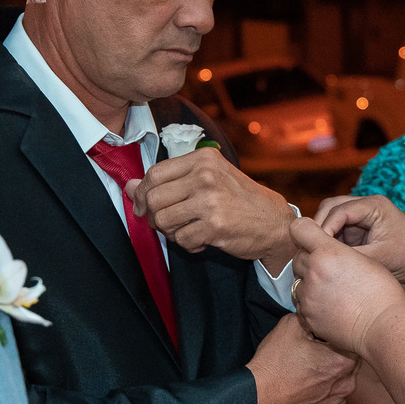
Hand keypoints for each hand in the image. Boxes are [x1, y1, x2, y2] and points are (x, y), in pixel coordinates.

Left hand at [126, 148, 295, 272]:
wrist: (275, 222)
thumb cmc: (240, 200)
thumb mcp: (209, 179)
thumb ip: (171, 180)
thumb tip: (129, 186)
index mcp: (203, 159)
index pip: (155, 173)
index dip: (141, 193)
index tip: (142, 206)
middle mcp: (206, 176)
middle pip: (154, 198)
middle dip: (154, 216)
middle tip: (166, 224)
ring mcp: (210, 200)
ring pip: (163, 220)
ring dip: (171, 232)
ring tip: (188, 230)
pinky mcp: (215, 226)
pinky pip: (181, 239)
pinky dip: (188, 245)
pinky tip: (202, 240)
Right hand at [247, 313, 356, 403]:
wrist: (257, 398)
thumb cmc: (274, 363)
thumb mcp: (291, 325)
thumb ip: (311, 317)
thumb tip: (317, 316)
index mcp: (343, 362)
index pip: (352, 341)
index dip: (337, 335)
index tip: (324, 335)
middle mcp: (346, 385)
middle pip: (349, 362)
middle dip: (336, 354)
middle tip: (315, 350)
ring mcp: (336, 403)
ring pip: (341, 381)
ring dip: (330, 374)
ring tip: (309, 368)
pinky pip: (331, 398)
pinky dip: (322, 391)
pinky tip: (306, 385)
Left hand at [289, 217, 404, 354]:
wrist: (383, 327)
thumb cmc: (382, 292)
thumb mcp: (366, 259)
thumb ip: (339, 250)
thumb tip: (326, 249)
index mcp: (328, 253)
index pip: (299, 228)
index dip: (306, 231)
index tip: (316, 238)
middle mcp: (313, 272)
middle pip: (298, 256)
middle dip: (310, 259)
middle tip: (330, 268)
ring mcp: (308, 296)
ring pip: (297, 281)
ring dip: (309, 281)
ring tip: (332, 289)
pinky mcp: (307, 316)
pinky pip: (301, 303)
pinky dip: (311, 302)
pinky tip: (330, 305)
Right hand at [313, 195, 404, 284]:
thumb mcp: (379, 259)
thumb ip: (351, 255)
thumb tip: (322, 257)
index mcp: (375, 205)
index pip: (339, 210)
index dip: (324, 228)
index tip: (315, 248)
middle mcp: (367, 204)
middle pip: (331, 207)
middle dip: (319, 227)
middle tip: (310, 249)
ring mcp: (363, 214)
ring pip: (332, 216)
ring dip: (324, 233)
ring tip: (317, 253)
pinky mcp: (361, 226)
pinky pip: (338, 228)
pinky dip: (331, 240)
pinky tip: (327, 255)